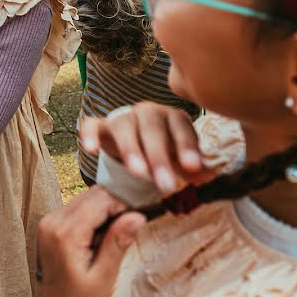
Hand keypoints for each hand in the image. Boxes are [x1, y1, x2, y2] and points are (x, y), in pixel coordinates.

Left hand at [35, 186, 144, 296]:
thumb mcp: (104, 276)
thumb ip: (117, 243)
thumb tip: (136, 216)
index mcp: (65, 234)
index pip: (100, 199)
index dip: (123, 202)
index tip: (140, 212)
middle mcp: (52, 222)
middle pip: (91, 194)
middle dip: (115, 204)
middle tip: (133, 221)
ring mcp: (48, 221)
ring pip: (84, 198)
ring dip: (104, 209)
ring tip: (117, 232)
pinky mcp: (49, 224)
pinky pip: (76, 208)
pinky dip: (92, 214)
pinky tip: (101, 234)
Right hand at [79, 102, 214, 193]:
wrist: (138, 142)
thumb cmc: (165, 151)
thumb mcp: (182, 160)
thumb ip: (194, 168)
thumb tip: (206, 176)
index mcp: (173, 118)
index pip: (181, 128)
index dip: (187, 147)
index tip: (192, 167)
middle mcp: (148, 112)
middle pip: (152, 128)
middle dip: (159, 157)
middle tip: (166, 184)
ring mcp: (123, 117)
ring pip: (124, 127)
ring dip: (131, 150)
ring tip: (138, 174)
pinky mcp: (101, 125)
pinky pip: (91, 125)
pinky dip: (89, 135)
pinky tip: (91, 150)